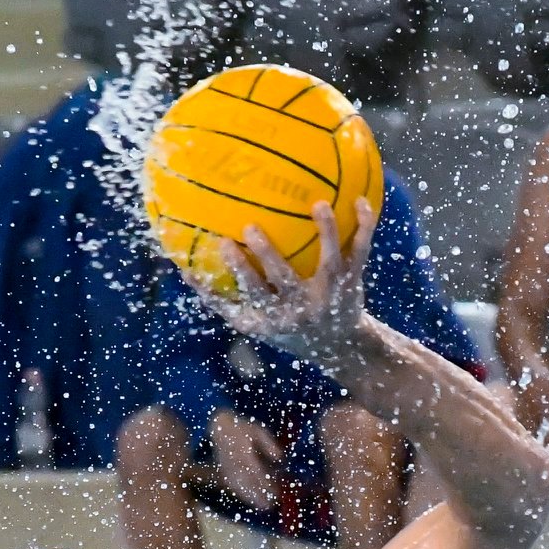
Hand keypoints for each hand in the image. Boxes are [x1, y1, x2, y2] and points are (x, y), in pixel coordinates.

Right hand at [188, 200, 376, 366]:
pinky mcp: (352, 285)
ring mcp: (329, 297)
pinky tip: (362, 200)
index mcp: (273, 318)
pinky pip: (359, 253)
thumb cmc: (286, 327)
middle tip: (251, 226)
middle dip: (266, 255)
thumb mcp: (253, 323)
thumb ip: (221, 301)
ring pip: (328, 263)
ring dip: (325, 233)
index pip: (250, 296)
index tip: (222, 242)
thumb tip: (185, 271)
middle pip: (282, 281)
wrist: (339, 347)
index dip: (236, 271)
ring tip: (318, 204)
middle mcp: (301, 309)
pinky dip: (364, 228)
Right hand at [209, 410, 281, 509]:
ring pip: (239, 487)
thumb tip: (280, 459)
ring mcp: (228, 468)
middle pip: (247, 482)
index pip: (255, 471)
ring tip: (264, 507)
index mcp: (243, 451)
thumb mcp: (258, 431)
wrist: (219, 427)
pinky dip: (242, 495)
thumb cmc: (241, 428)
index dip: (265, 483)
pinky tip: (251, 501)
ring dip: (251, 498)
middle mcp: (234, 462)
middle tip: (271, 505)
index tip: (276, 491)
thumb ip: (269, 444)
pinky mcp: (224, 472)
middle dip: (258, 495)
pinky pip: (233, 486)